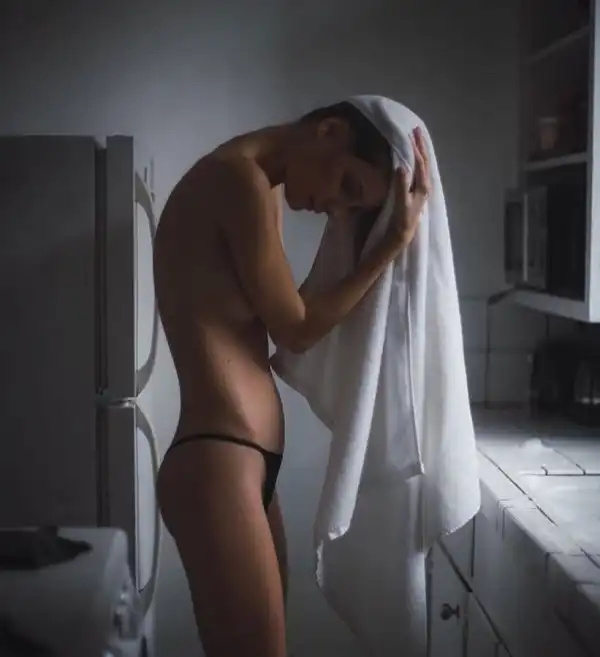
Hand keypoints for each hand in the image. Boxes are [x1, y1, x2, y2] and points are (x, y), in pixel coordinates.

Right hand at [388, 127, 430, 245]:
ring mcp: (422, 187)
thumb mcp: (401, 203)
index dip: (415, 148)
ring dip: (420, 151)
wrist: (403, 233)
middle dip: (421, 145)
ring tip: (416, 139)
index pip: (420, 162)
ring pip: (423, 165)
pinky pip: (420, 170)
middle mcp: (425, 185)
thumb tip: (402, 166)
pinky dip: (417, 160)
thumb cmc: (401, 219)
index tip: (410, 134)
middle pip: (425, 161)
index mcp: (422, 186)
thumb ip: (401, 185)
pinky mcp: (417, 190)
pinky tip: (414, 157)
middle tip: (416, 130)